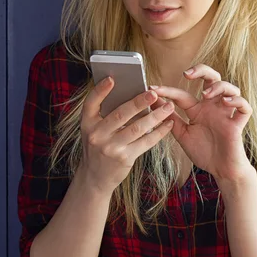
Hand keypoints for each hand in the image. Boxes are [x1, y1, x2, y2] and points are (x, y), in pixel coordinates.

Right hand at [78, 76, 174, 193]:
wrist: (95, 177)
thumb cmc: (98, 147)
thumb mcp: (93, 130)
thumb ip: (105, 115)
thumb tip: (131, 95)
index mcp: (87, 123)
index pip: (91, 103)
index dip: (100, 90)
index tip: (112, 79)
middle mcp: (97, 135)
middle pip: (120, 114)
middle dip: (139, 102)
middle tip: (154, 93)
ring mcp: (111, 147)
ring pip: (137, 128)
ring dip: (155, 116)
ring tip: (169, 107)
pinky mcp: (124, 158)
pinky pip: (146, 142)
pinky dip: (159, 132)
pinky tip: (168, 124)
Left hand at [149, 64, 254, 182]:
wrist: (220, 171)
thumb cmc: (203, 152)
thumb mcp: (182, 135)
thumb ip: (170, 119)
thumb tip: (153, 103)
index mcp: (197, 110)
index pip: (182, 94)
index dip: (167, 90)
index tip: (152, 89)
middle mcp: (212, 107)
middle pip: (212, 77)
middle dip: (201, 70)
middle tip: (187, 74)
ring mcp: (226, 113)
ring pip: (230, 87)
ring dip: (218, 86)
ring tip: (205, 94)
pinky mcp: (238, 123)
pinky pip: (245, 107)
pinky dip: (237, 101)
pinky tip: (226, 102)